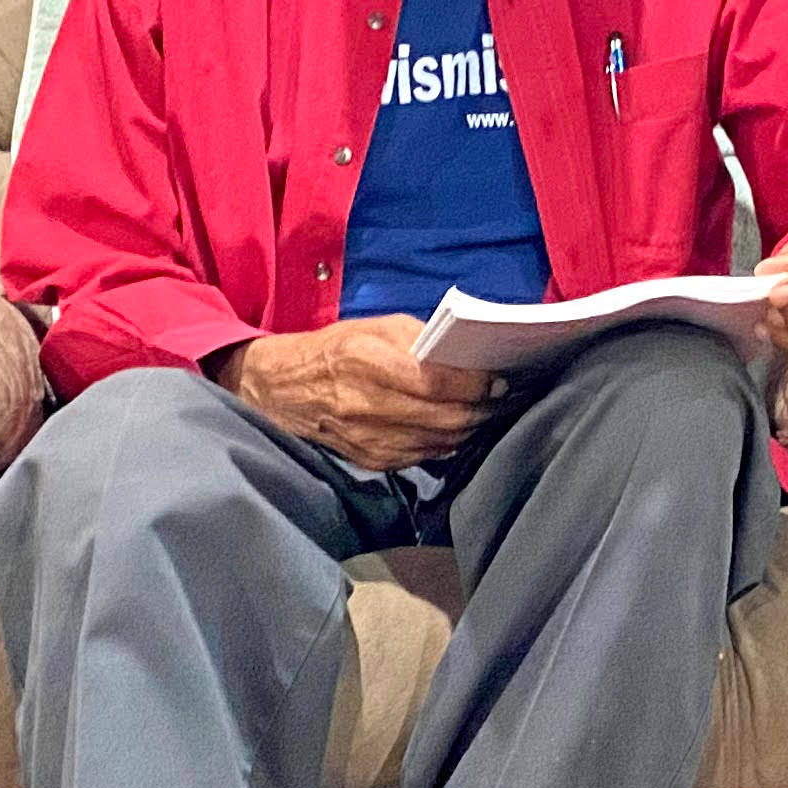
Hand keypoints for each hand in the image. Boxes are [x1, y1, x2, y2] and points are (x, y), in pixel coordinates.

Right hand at [217, 316, 499, 471]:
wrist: (283, 390)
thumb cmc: (336, 350)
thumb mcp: (375, 328)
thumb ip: (420, 341)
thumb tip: (467, 359)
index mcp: (367, 362)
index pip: (436, 382)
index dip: (476, 385)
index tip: (500, 379)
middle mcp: (367, 405)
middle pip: (446, 417)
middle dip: (483, 409)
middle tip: (505, 398)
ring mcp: (369, 439)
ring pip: (441, 441)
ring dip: (471, 428)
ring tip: (489, 411)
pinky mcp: (372, 460)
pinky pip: (425, 456)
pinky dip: (448, 441)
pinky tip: (459, 427)